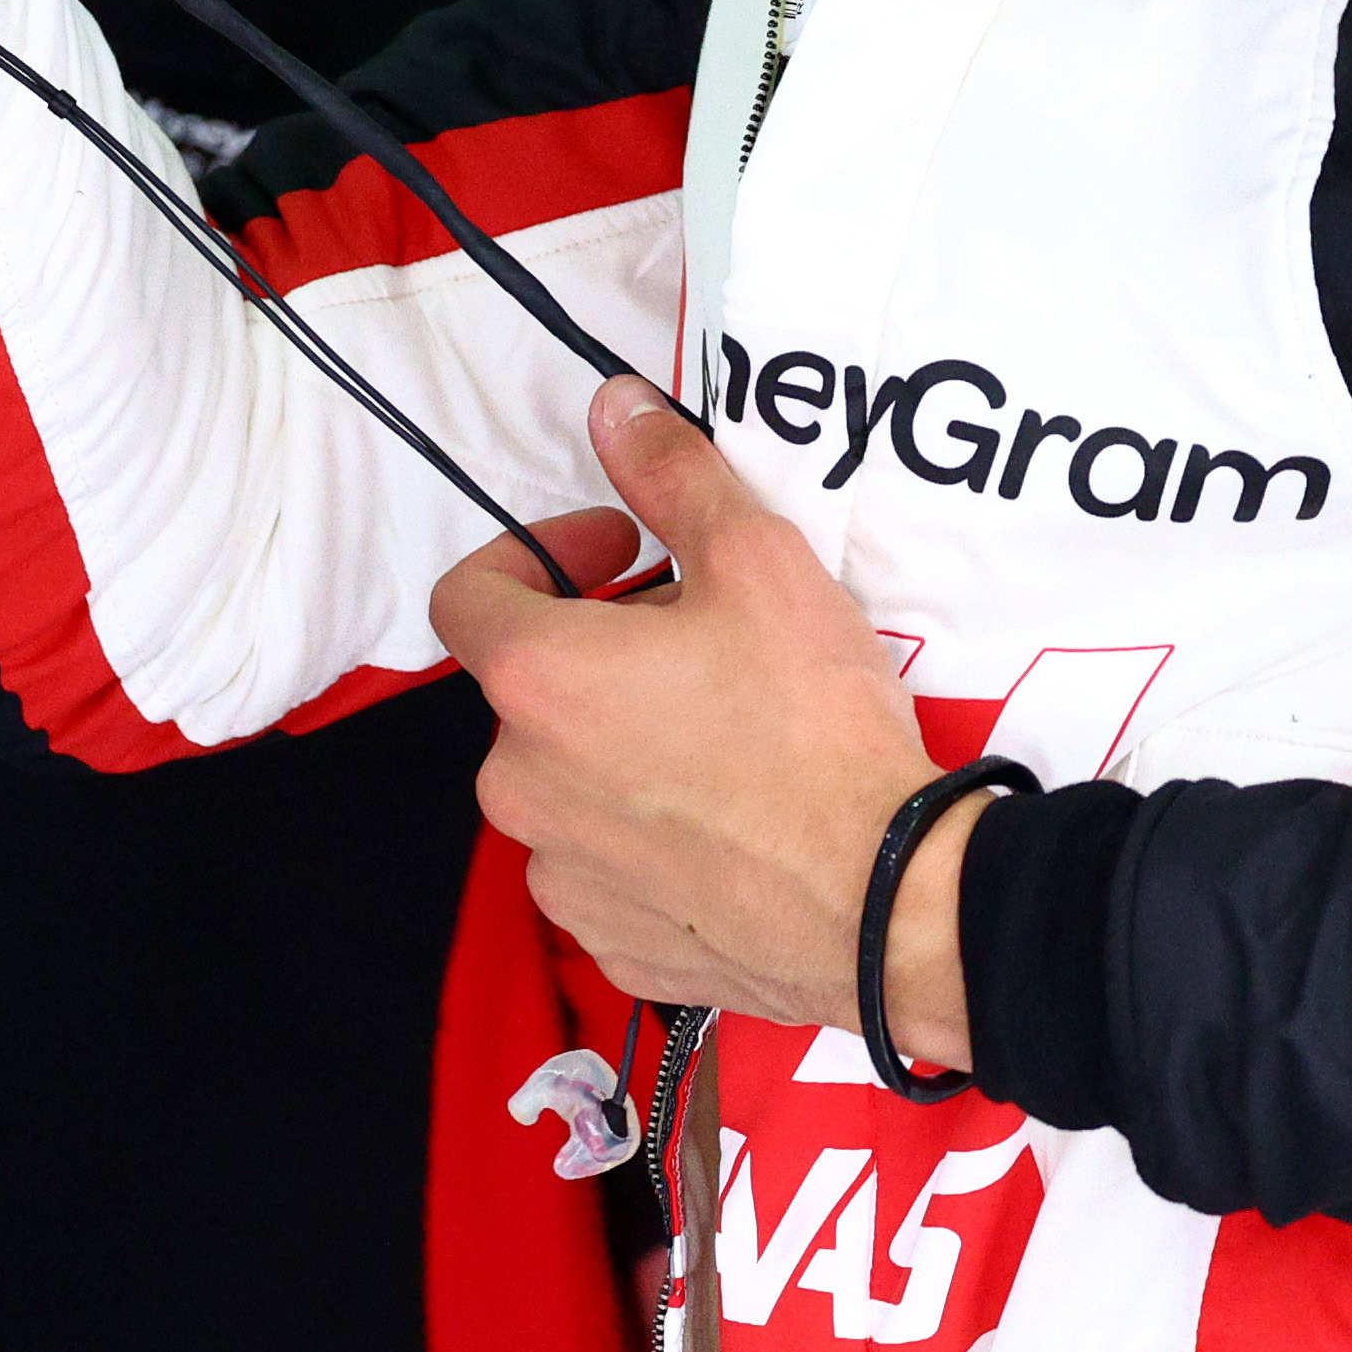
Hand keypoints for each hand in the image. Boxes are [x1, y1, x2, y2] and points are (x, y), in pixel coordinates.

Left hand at [432, 380, 976, 1061]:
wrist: (884, 902)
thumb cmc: (813, 728)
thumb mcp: (757, 561)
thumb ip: (671, 476)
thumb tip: (615, 411)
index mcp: (537, 682)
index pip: (467, 594)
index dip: (540, 552)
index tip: (621, 552)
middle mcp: (521, 783)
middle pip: (536, 689)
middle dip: (608, 650)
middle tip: (708, 638)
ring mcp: (560, 872)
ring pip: (573, 779)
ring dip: (627, 744)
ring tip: (730, 733)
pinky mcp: (610, 940)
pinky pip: (609, 864)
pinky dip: (653, 832)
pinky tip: (734, 818)